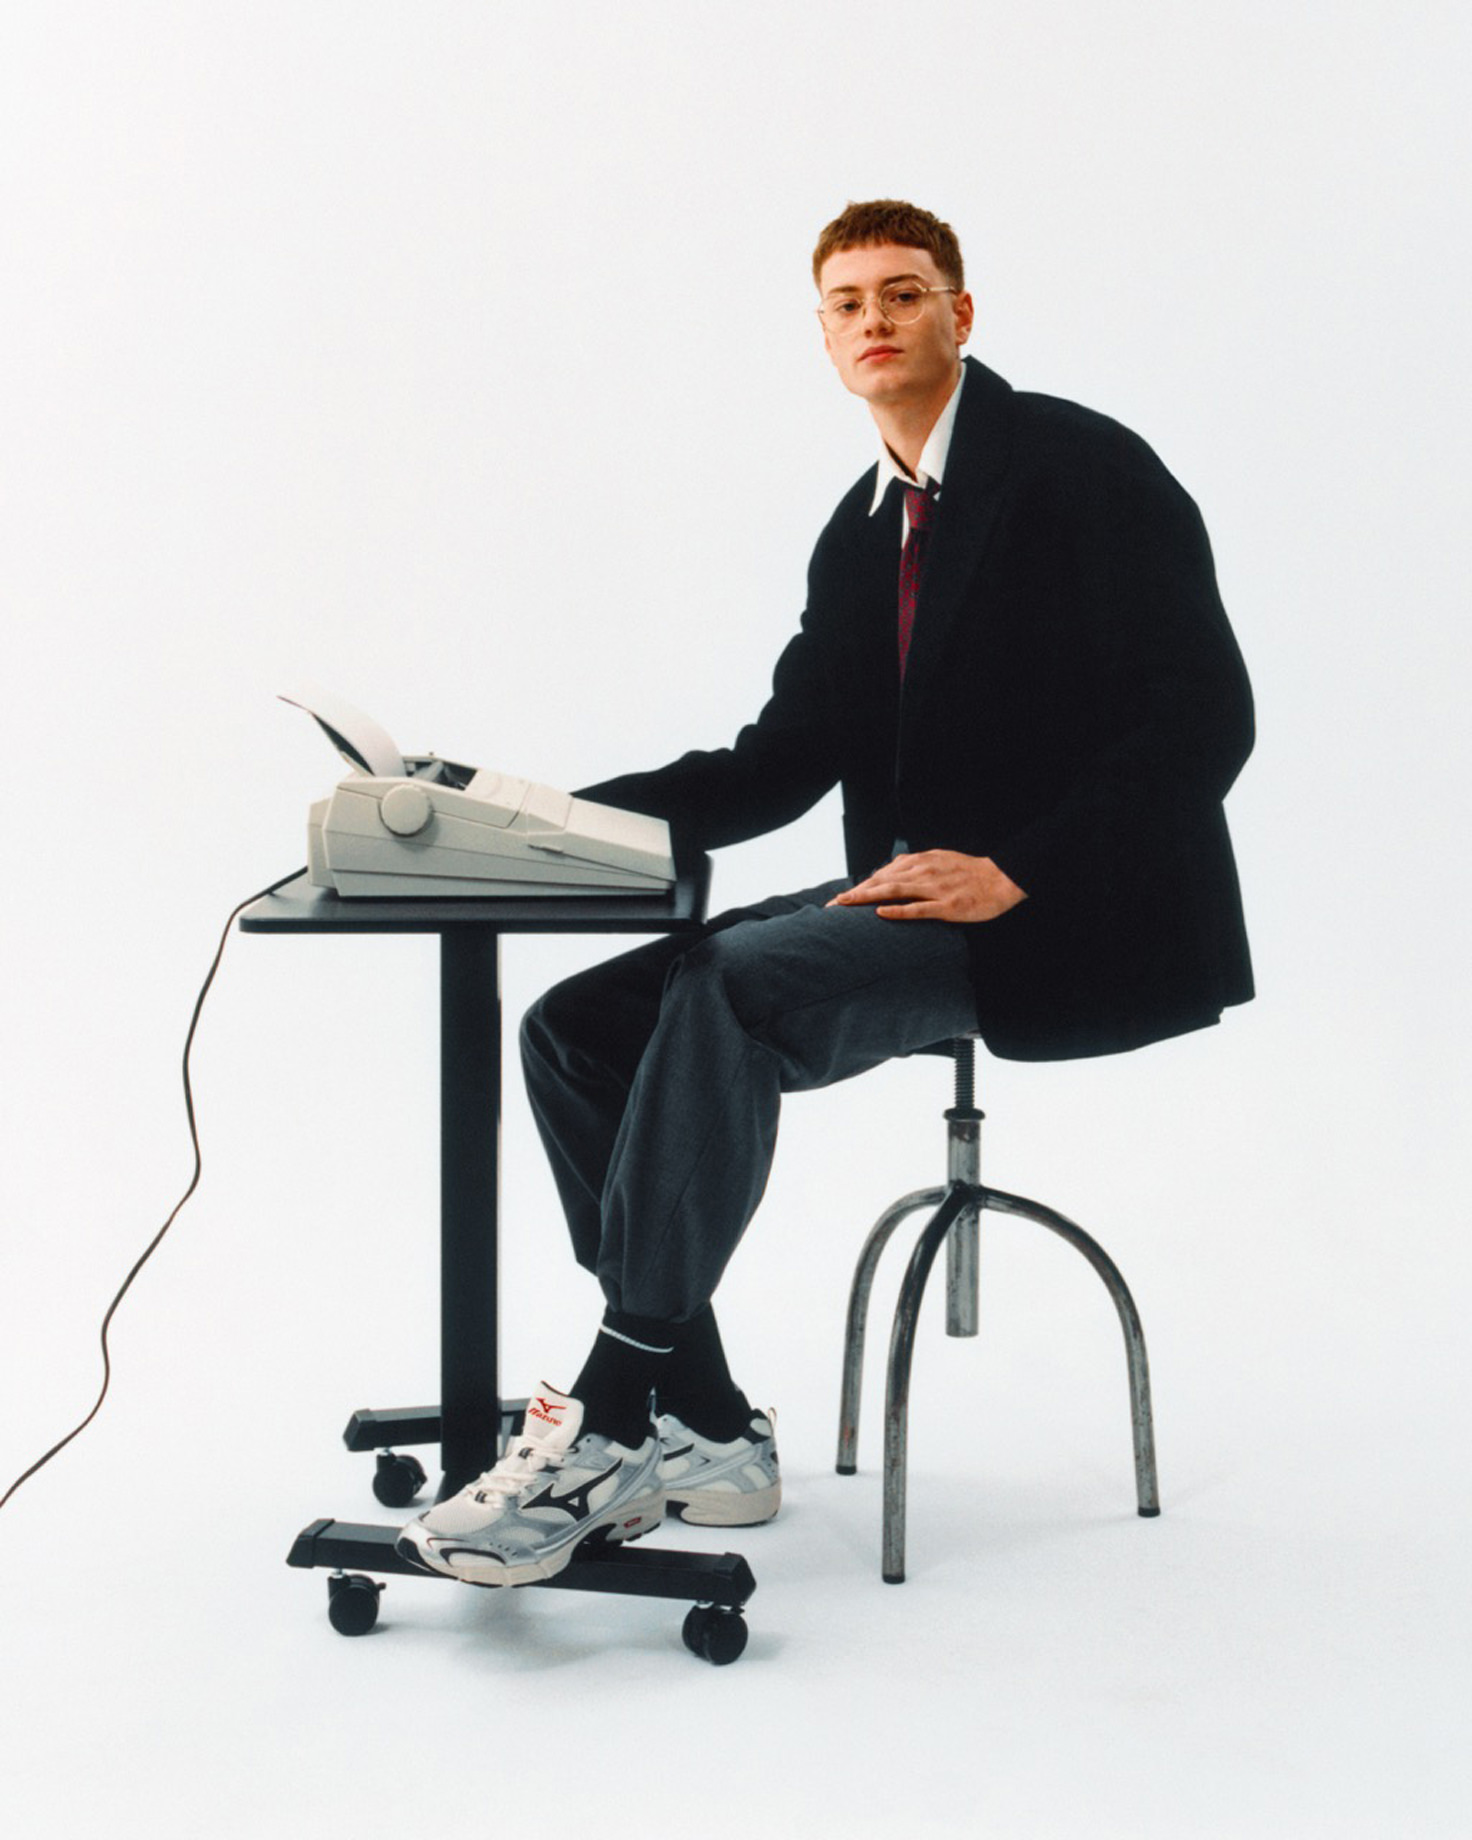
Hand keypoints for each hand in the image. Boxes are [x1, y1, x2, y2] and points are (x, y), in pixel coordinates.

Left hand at [827, 850, 1027, 921]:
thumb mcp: (937, 861)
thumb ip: (913, 866)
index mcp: (920, 862)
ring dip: (867, 897)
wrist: (1000, 879)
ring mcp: (934, 888)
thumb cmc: (968, 873)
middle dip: (854, 894)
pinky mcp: (946, 904)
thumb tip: (889, 872)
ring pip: (894, 891)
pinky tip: (880, 914)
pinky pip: (919, 908)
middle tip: (832, 906)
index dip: (858, 887)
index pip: (881, 874)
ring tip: (846, 905)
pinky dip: (898, 910)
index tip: (838, 900)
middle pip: (881, 882)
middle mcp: (923, 872)